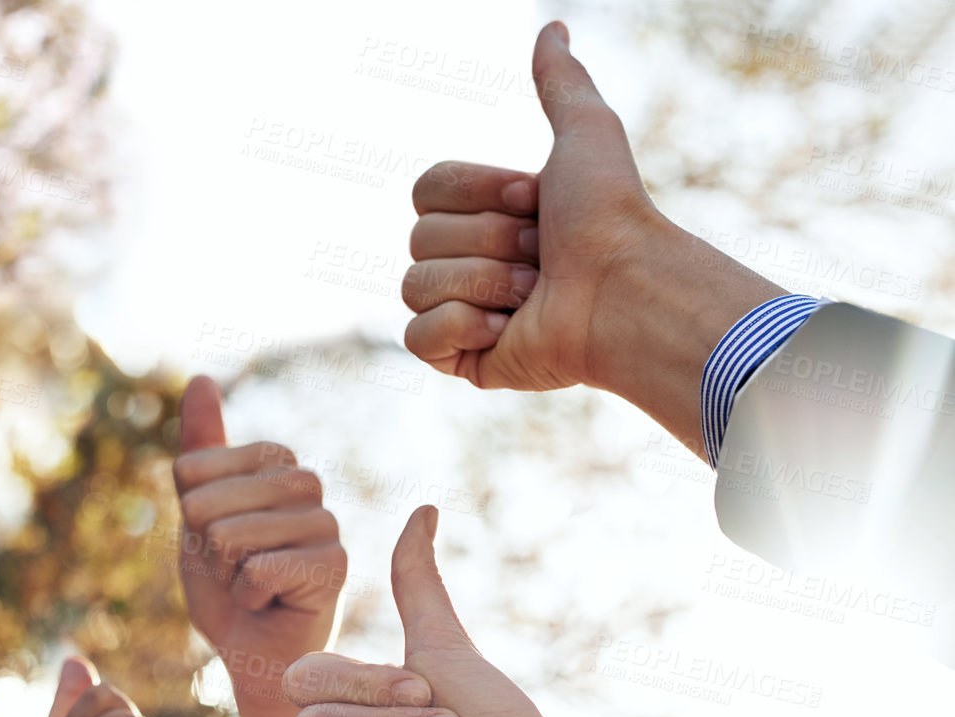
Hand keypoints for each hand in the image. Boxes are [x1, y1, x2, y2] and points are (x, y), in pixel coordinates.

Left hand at [174, 375, 346, 716]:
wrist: (257, 656)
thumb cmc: (228, 587)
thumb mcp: (198, 515)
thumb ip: (200, 451)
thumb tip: (201, 378)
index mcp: (274, 461)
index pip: (191, 470)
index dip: (189, 519)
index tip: (217, 545)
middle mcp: (307, 483)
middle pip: (206, 503)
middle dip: (205, 550)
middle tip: (235, 572)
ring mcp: (326, 522)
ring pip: (228, 537)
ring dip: (226, 576)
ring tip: (254, 586)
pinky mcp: (336, 565)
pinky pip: (256, 570)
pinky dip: (247, 597)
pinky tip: (272, 603)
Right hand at [403, 22, 782, 455]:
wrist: (623, 292)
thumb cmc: (608, 217)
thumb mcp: (586, 133)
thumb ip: (561, 83)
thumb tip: (552, 27)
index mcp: (486, 213)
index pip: (426, 189)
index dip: (475, 193)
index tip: (532, 200)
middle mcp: (467, 261)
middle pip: (418, 237)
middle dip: (485, 243)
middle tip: (540, 256)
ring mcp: (459, 313)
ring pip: (415, 284)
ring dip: (481, 284)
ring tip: (532, 294)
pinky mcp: (458, 359)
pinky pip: (415, 337)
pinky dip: (460, 328)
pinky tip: (507, 329)